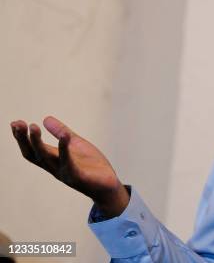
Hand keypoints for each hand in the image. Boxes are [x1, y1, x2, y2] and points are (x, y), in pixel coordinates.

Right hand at [10, 116, 128, 217]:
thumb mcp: (76, 144)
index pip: (32, 150)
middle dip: (24, 139)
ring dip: (38, 143)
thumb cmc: (91, 166)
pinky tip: (65, 136)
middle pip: (34, 154)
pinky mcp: (78, 176)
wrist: (108, 185)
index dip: (22, 138)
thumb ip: (62, 133)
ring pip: (46, 158)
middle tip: (19, 124)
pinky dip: (65, 150)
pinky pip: (69, 163)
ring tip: (34, 126)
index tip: (14, 123)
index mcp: (53, 160)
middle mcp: (55, 167)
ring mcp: (65, 172)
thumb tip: (46, 119)